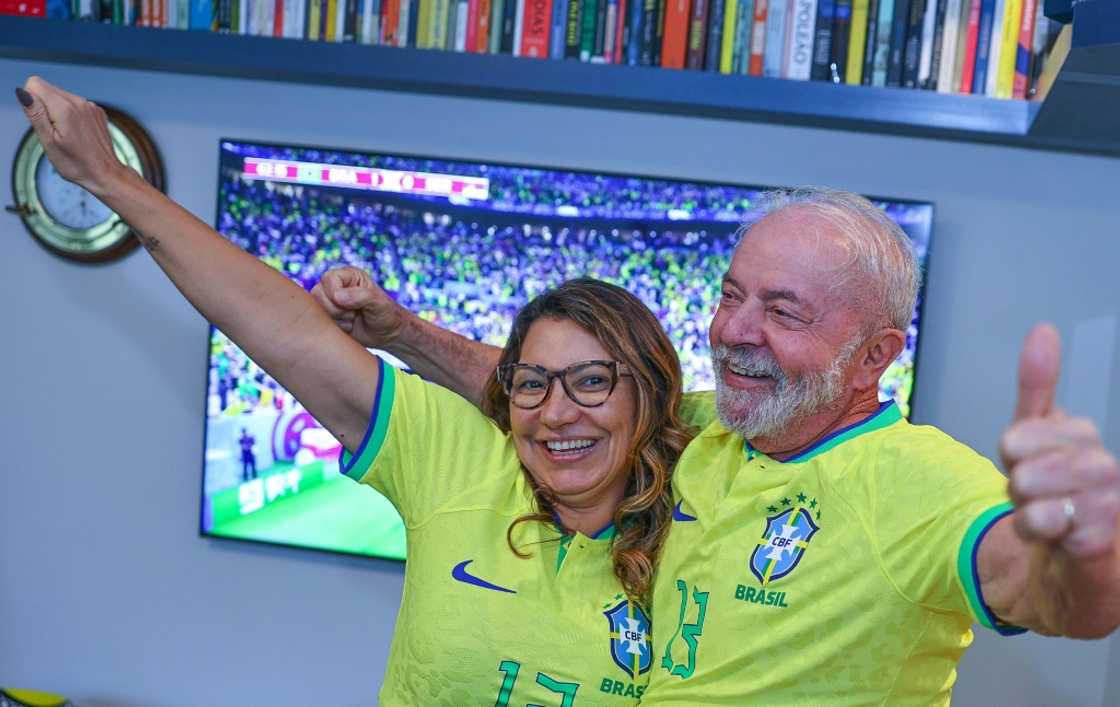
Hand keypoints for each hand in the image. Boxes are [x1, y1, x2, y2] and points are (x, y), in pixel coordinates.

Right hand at [16, 77, 131, 196]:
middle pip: (47, 88)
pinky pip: (75, 104)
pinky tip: (77, 133)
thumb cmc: (76, 163)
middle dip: (43, 107)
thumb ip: (36, 114)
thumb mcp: (49, 141)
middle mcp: (80, 102)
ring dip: (57, 111)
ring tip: (66, 134)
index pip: (34, 83)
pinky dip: (70, 115)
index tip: (42, 122)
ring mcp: (91, 106)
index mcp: (65, 108)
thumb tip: (25, 92)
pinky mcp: (97, 111)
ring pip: (60, 96)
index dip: (32, 102)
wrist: (106, 174)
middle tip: (54, 131)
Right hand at [310, 266, 404, 348]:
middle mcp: (335, 286)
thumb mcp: (379, 303)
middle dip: (337, 309)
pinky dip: (335, 328)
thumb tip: (337, 297)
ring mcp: (329, 301)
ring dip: (336, 320)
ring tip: (352, 319)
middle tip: (355, 313)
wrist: (387, 334)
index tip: (353, 305)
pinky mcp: (327, 316)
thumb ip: (361, 296)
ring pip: (317, 310)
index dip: (336, 293)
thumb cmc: (386, 314)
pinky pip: (319, 323)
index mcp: (348, 275)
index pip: (328, 278)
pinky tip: (347, 327)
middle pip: (318, 294)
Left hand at [1002, 323, 1119, 557]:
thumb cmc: (1052, 497)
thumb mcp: (1032, 438)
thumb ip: (1037, 388)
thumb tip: (1043, 330)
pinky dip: (1038, 534)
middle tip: (1031, 497)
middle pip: (1025, 468)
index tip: (1023, 465)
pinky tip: (1054, 538)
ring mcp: (1111, 505)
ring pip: (1036, 497)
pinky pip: (1051, 528)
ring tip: (1042, 518)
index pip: (1022, 435)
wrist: (1070, 565)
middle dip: (1016, 487)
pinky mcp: (1105, 541)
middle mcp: (1106, 466)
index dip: (1012, 455)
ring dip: (1024, 512)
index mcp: (1085, 437)